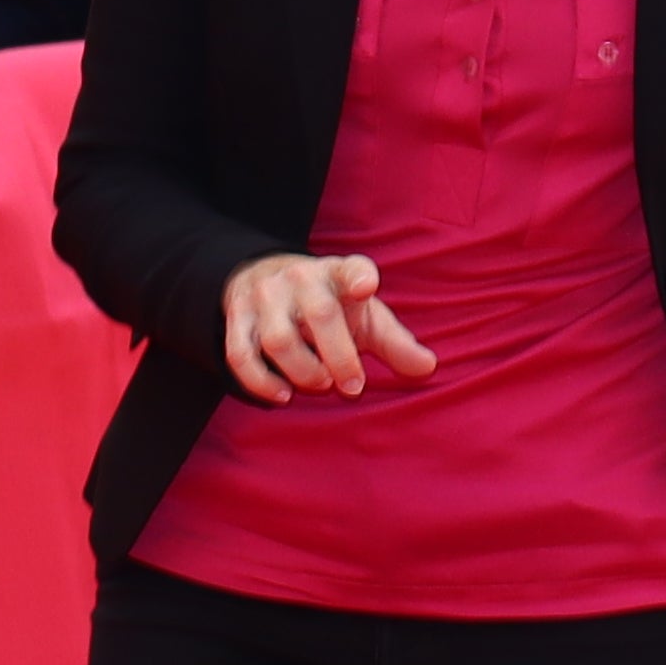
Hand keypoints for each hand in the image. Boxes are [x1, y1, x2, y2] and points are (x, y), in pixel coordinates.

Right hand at [221, 252, 435, 402]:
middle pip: (319, 314)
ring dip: (302, 371)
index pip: (352, 268)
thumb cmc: (331, 306)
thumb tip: (428, 367)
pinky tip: (283, 396)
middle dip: (338, 356)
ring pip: (279, 339)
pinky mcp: (237, 317)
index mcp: (339, 273)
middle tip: (352, 387)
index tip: (366, 286)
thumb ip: (394, 344)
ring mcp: (265, 296)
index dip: (359, 276)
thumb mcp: (365, 319)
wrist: (267, 281)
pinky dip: (261, 381)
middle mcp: (300, 278)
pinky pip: (241, 354)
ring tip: (319, 385)